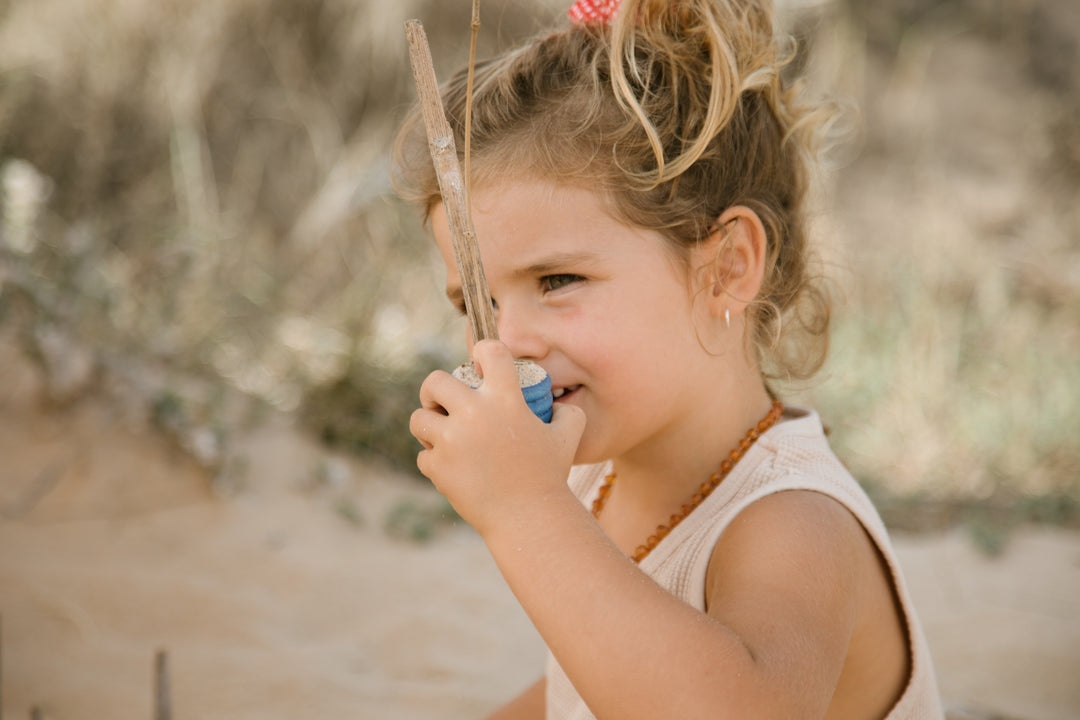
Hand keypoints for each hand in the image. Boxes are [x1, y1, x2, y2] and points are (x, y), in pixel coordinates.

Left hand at [410, 340, 585, 536]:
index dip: (483, 351)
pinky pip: (423, 455)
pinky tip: (449, 467)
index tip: (479, 362)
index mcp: (505, 398)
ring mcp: (451, 440)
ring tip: (438, 434)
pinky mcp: (437, 466)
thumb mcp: (568, 437)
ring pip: (418, 418)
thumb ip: (568, 414)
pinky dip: (434, 461)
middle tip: (440, 402)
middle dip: (434, 391)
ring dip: (427, 425)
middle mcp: (474, 413)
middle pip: (434, 381)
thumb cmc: (550, 476)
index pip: (489, 350)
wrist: (529, 518)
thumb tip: (560, 406)